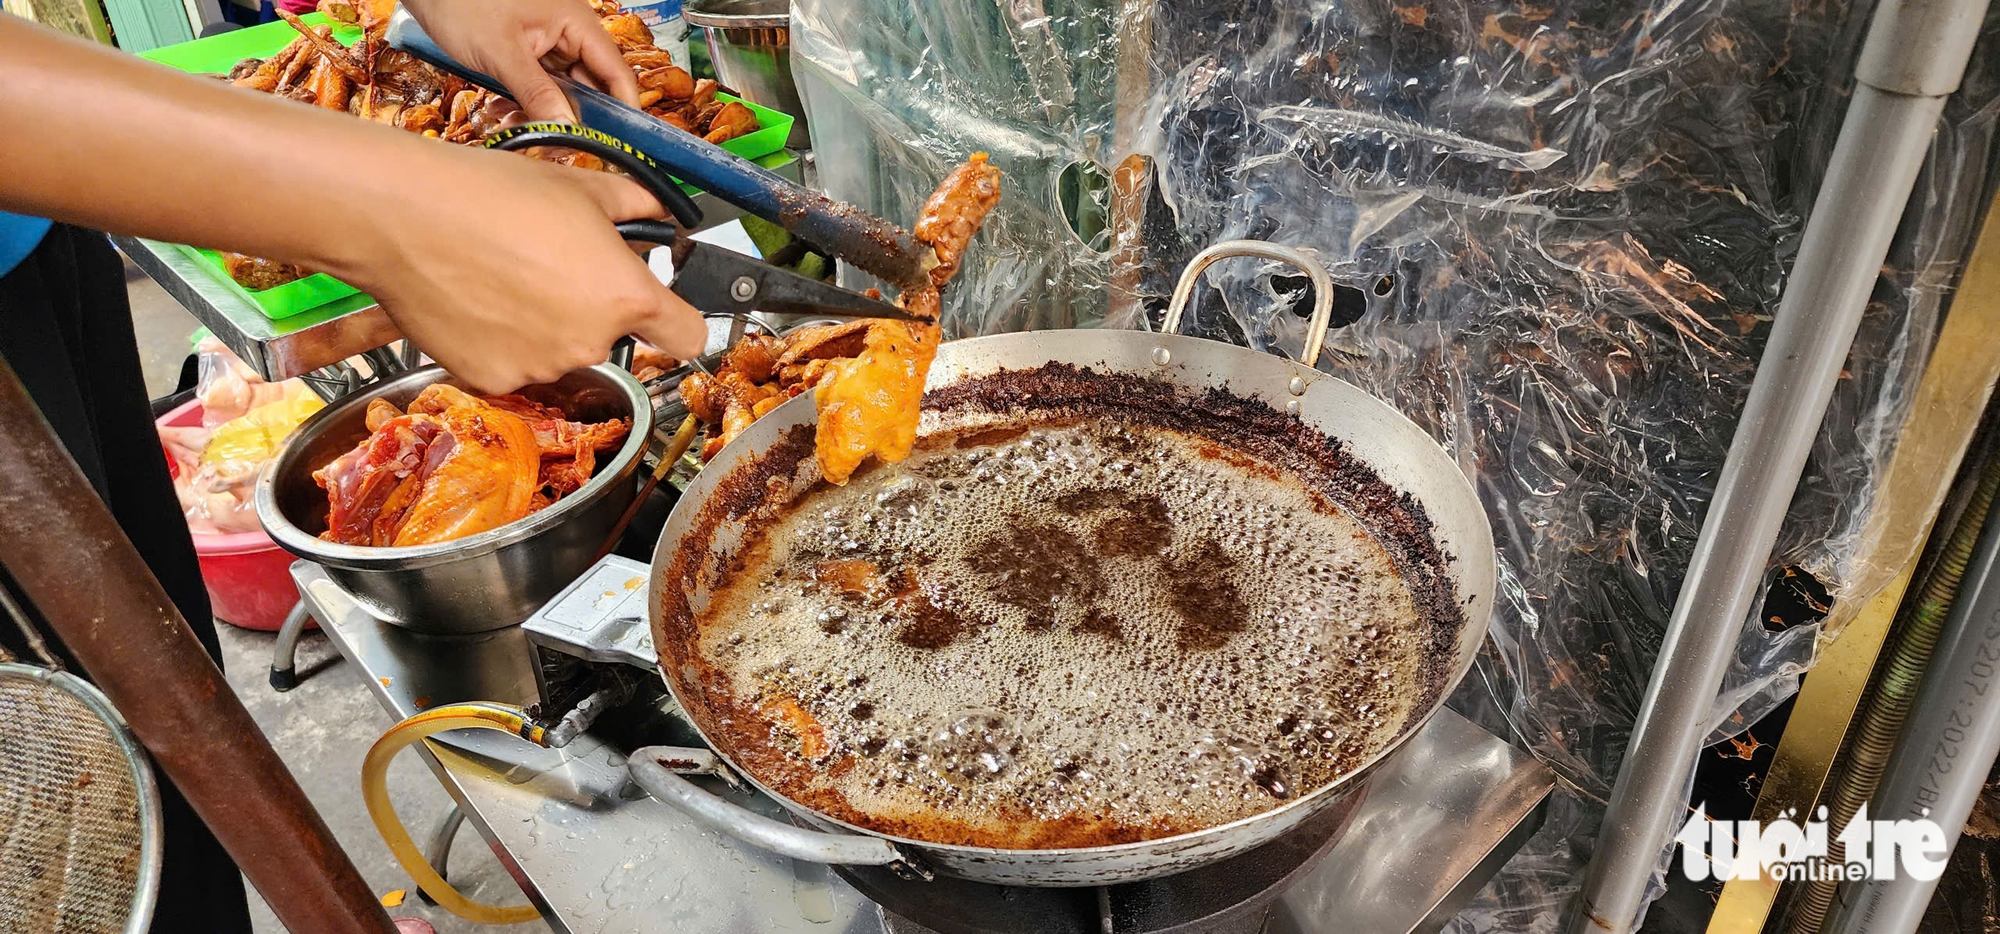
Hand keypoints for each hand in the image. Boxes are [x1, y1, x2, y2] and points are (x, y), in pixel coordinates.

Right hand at [336, 144, 705, 392]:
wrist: (405, 215)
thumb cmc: (491, 195)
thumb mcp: (582, 187)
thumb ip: (636, 206)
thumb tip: (658, 211)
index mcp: (626, 296)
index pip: (689, 335)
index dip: (680, 320)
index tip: (666, 311)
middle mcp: (591, 343)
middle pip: (612, 337)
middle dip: (592, 308)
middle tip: (550, 266)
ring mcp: (541, 367)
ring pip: (560, 351)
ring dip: (544, 325)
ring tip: (505, 276)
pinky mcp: (493, 380)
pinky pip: (514, 365)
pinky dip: (502, 341)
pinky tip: (478, 300)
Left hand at [399, 0, 638, 122]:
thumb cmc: (461, 1)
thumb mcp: (501, 53)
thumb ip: (537, 93)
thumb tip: (568, 129)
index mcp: (576, 22)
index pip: (616, 72)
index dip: (622, 108)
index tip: (619, 142)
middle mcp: (569, 32)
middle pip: (591, 85)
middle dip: (574, 117)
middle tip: (559, 144)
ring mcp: (548, 42)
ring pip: (563, 89)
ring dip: (546, 113)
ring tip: (521, 126)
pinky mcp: (528, 52)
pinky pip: (540, 85)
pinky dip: (528, 103)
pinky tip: (507, 113)